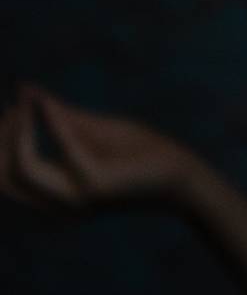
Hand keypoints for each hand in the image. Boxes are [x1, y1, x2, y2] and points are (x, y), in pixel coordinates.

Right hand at [0, 82, 200, 214]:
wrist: (180, 173)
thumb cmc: (138, 152)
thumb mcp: (93, 130)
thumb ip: (59, 115)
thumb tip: (25, 89)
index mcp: (53, 196)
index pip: (7, 178)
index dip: (1, 143)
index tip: (11, 108)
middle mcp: (58, 204)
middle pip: (7, 178)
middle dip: (2, 141)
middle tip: (10, 108)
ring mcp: (76, 199)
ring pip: (25, 169)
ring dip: (18, 133)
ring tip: (24, 104)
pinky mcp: (97, 185)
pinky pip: (65, 151)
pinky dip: (53, 124)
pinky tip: (47, 103)